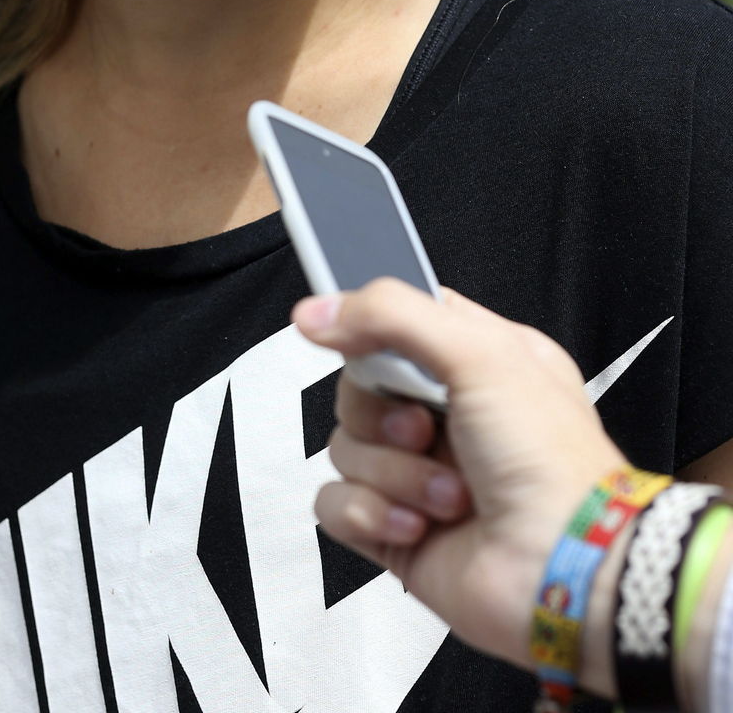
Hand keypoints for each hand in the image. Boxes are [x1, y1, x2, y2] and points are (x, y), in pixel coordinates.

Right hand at [294, 279, 623, 673]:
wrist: (564, 572)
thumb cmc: (554, 467)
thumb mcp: (481, 353)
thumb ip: (392, 314)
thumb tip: (320, 310)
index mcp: (479, 361)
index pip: (397, 323)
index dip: (371, 330)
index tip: (362, 342)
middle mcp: (450, 416)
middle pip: (359, 387)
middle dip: (383, 414)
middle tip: (426, 431)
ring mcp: (421, 474)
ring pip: (346, 446)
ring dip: (393, 473)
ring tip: (448, 493)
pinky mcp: (397, 528)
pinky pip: (336, 503)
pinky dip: (371, 513)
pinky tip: (418, 523)